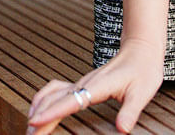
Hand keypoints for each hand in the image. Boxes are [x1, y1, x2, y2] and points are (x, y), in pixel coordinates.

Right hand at [26, 39, 163, 133]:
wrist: (142, 48)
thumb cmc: (144, 69)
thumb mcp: (143, 91)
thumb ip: (131, 110)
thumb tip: (122, 129)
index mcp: (100, 85)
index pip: (72, 100)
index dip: (53, 112)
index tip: (35, 122)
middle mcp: (87, 82)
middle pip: (57, 99)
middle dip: (40, 116)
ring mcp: (83, 81)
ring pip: (54, 93)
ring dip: (40, 107)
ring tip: (30, 127)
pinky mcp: (83, 83)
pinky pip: (58, 89)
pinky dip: (45, 99)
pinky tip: (39, 109)